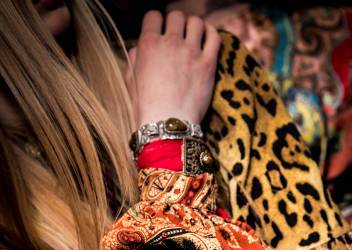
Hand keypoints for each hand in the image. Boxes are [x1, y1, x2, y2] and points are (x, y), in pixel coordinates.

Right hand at [126, 10, 220, 126]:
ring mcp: (190, 53)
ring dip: (194, 27)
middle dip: (176, 23)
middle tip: (178, 35)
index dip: (157, 22)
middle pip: (176, 16)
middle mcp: (169, 43)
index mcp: (148, 45)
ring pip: (196, 22)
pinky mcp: (208, 64)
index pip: (153, 16)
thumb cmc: (146, 108)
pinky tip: (208, 38)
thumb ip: (135, 59)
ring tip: (193, 37)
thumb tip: (138, 48)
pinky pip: (214, 36)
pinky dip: (211, 33)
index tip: (160, 31)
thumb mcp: (131, 81)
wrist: (166, 125)